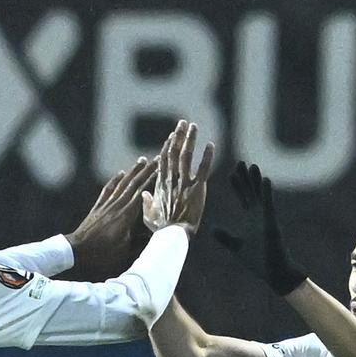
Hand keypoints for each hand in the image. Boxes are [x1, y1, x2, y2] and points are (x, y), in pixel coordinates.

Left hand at [66, 157, 157, 273]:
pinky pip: (108, 189)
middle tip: (156, 159)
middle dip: (146, 171)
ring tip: (142, 160)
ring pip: (122, 184)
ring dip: (133, 171)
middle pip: (134, 184)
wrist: (78, 250)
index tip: (162, 169)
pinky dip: (115, 180)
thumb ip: (141, 241)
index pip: (142, 193)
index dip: (152, 180)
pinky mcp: (99, 207)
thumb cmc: (103, 253)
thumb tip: (157, 234)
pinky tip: (121, 173)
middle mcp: (117, 206)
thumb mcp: (126, 250)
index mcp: (126, 216)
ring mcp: (107, 205)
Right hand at [139, 119, 215, 233]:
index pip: (164, 159)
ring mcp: (184, 181)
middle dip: (178, 135)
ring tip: (194, 126)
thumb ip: (147, 203)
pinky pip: (203, 168)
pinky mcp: (197, 187)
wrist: (173, 233)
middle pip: (173, 151)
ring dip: (190, 139)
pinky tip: (211, 144)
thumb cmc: (162, 228)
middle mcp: (172, 178)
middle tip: (183, 123)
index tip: (171, 136)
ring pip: (186, 155)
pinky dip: (207, 156)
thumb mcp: (149, 215)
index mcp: (161, 184)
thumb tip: (144, 193)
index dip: (167, 146)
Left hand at [211, 161, 307, 295]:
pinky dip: (266, 193)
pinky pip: (269, 204)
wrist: (274, 273)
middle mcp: (259, 215)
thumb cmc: (258, 261)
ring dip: (256, 180)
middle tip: (241, 162)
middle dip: (246, 178)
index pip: (243, 197)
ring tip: (252, 166)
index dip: (237, 185)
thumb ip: (225, 237)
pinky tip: (265, 180)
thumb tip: (212, 229)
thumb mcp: (236, 246)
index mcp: (251, 219)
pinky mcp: (272, 223)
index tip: (231, 173)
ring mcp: (266, 218)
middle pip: (251, 191)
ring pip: (260, 194)